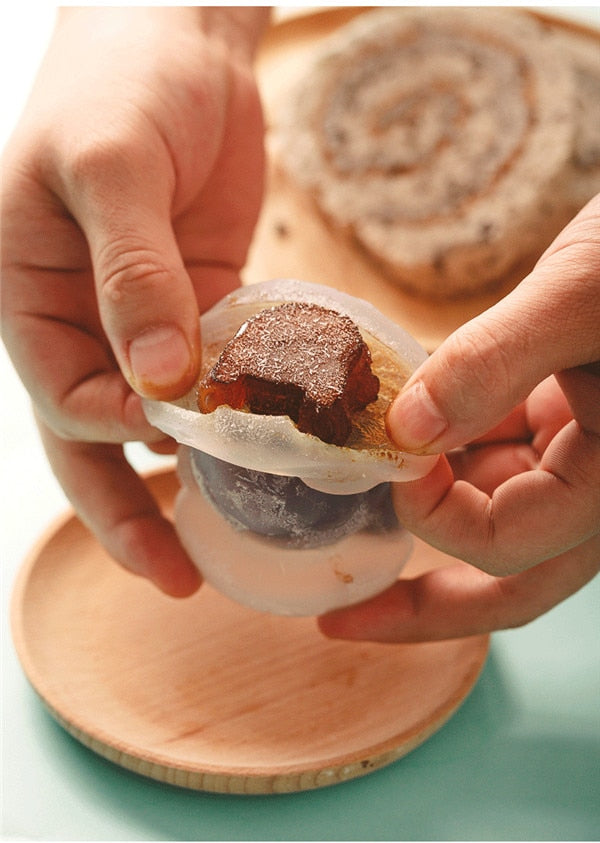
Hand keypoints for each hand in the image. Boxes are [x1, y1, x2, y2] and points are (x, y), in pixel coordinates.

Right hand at [1, 7, 268, 594]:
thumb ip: (131, 273)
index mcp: (30, 297)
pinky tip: (268, 451)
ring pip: (157, 421)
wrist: (178, 39)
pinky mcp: (204, 307)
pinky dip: (238, 416)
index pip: (66, 394)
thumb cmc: (122, 84)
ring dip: (189, 474)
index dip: (119, 428)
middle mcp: (81, 322)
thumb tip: (159, 382)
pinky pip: (217, 378)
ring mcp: (144, 321)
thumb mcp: (112, 165)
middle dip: (128, 511)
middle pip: (93, 440)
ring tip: (229, 534)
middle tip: (173, 579)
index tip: (182, 439)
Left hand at [320, 195, 599, 640]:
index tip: (391, 454)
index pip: (508, 545)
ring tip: (354, 488)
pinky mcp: (558, 414)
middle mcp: (596, 483)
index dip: (435, 515)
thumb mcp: (583, 297)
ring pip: (492, 508)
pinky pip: (491, 450)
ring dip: (426, 500)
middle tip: (343, 620)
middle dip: (424, 601)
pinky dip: (443, 442)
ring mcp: (577, 451)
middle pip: (508, 576)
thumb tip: (406, 431)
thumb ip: (494, 361)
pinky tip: (399, 422)